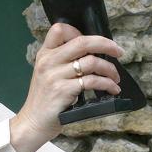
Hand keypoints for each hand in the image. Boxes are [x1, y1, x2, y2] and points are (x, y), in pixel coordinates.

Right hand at [10, 23, 123, 151]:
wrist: (33, 122)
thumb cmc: (44, 99)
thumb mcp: (47, 74)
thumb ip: (62, 61)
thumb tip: (91, 51)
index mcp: (45, 54)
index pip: (59, 29)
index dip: (79, 31)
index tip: (93, 43)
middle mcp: (49, 61)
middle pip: (82, 42)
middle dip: (105, 44)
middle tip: (118, 51)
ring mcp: (55, 76)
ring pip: (91, 62)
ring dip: (109, 69)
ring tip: (115, 77)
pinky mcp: (63, 91)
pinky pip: (92, 81)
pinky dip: (107, 84)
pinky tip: (112, 89)